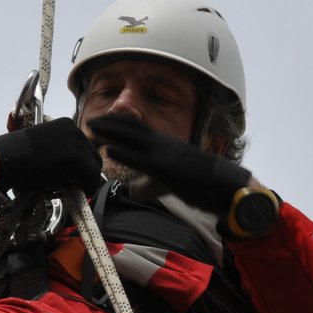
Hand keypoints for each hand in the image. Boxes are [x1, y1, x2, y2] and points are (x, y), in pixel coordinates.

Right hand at [0, 117, 103, 196]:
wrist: (4, 160)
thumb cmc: (15, 158)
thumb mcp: (43, 150)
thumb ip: (59, 156)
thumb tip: (71, 172)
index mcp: (65, 124)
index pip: (84, 147)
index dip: (82, 166)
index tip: (77, 178)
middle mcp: (74, 129)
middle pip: (92, 156)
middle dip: (86, 173)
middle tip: (77, 187)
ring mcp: (77, 141)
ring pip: (93, 167)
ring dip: (86, 181)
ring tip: (74, 192)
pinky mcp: (77, 157)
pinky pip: (91, 176)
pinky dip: (88, 187)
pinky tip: (80, 195)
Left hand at [88, 115, 249, 213]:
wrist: (222, 183)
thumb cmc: (198, 182)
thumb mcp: (168, 181)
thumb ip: (147, 185)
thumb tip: (130, 192)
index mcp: (164, 144)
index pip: (138, 128)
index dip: (118, 123)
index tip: (103, 121)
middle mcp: (162, 144)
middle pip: (131, 127)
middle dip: (109, 123)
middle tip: (90, 120)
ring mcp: (162, 154)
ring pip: (131, 138)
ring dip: (110, 131)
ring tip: (91, 128)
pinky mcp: (164, 168)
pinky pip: (139, 158)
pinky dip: (121, 152)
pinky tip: (106, 148)